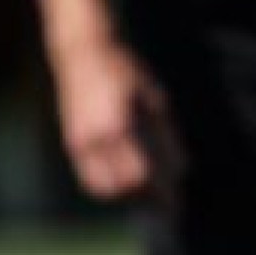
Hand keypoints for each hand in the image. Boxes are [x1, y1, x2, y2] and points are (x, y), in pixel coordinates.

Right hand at [52, 35, 186, 205]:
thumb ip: (166, 135)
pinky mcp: (72, 143)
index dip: (160, 193)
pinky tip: (128, 184)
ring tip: (150, 196)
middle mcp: (97, 138)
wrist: (84, 51)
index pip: (142, 175)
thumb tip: (183, 169)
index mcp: (120, 125)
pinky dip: (110, 188)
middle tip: (168, 202)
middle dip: (147, 200)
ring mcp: (80, 143)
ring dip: (128, 197)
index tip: (177, 202)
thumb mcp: (154, 97)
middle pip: (124, 187)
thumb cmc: (125, 70)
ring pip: (105, 188)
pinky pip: (91, 178)